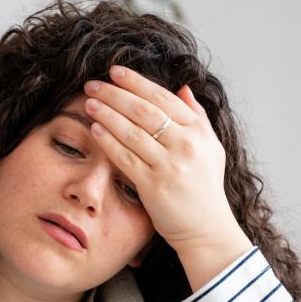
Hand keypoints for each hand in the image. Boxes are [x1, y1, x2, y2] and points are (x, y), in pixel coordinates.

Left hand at [82, 65, 242, 252]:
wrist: (207, 229)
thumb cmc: (205, 189)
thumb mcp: (211, 149)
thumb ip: (198, 117)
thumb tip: (183, 88)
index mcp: (199, 132)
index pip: (163, 98)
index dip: (137, 82)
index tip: (116, 72)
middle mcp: (186, 145)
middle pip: (144, 111)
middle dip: (115, 94)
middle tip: (93, 84)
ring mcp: (170, 166)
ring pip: (132, 131)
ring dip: (107, 114)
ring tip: (89, 102)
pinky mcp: (154, 186)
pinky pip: (125, 158)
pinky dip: (108, 141)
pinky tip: (95, 129)